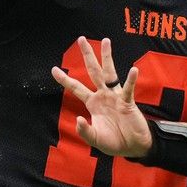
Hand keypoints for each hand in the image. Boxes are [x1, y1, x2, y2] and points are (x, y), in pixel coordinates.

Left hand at [52, 36, 152, 157]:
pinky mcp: (128, 101)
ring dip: (107, 57)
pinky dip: (131, 80)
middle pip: (93, 71)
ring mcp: (115, 96)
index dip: (65, 80)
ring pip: (110, 73)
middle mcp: (103, 95)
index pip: (76, 87)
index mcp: (92, 103)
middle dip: (87, 55)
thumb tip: (79, 119)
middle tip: (81, 39)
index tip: (53, 69)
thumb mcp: (95, 139)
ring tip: (106, 41)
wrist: (133, 147)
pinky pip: (128, 89)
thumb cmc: (114, 142)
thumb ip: (85, 132)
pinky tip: (133, 70)